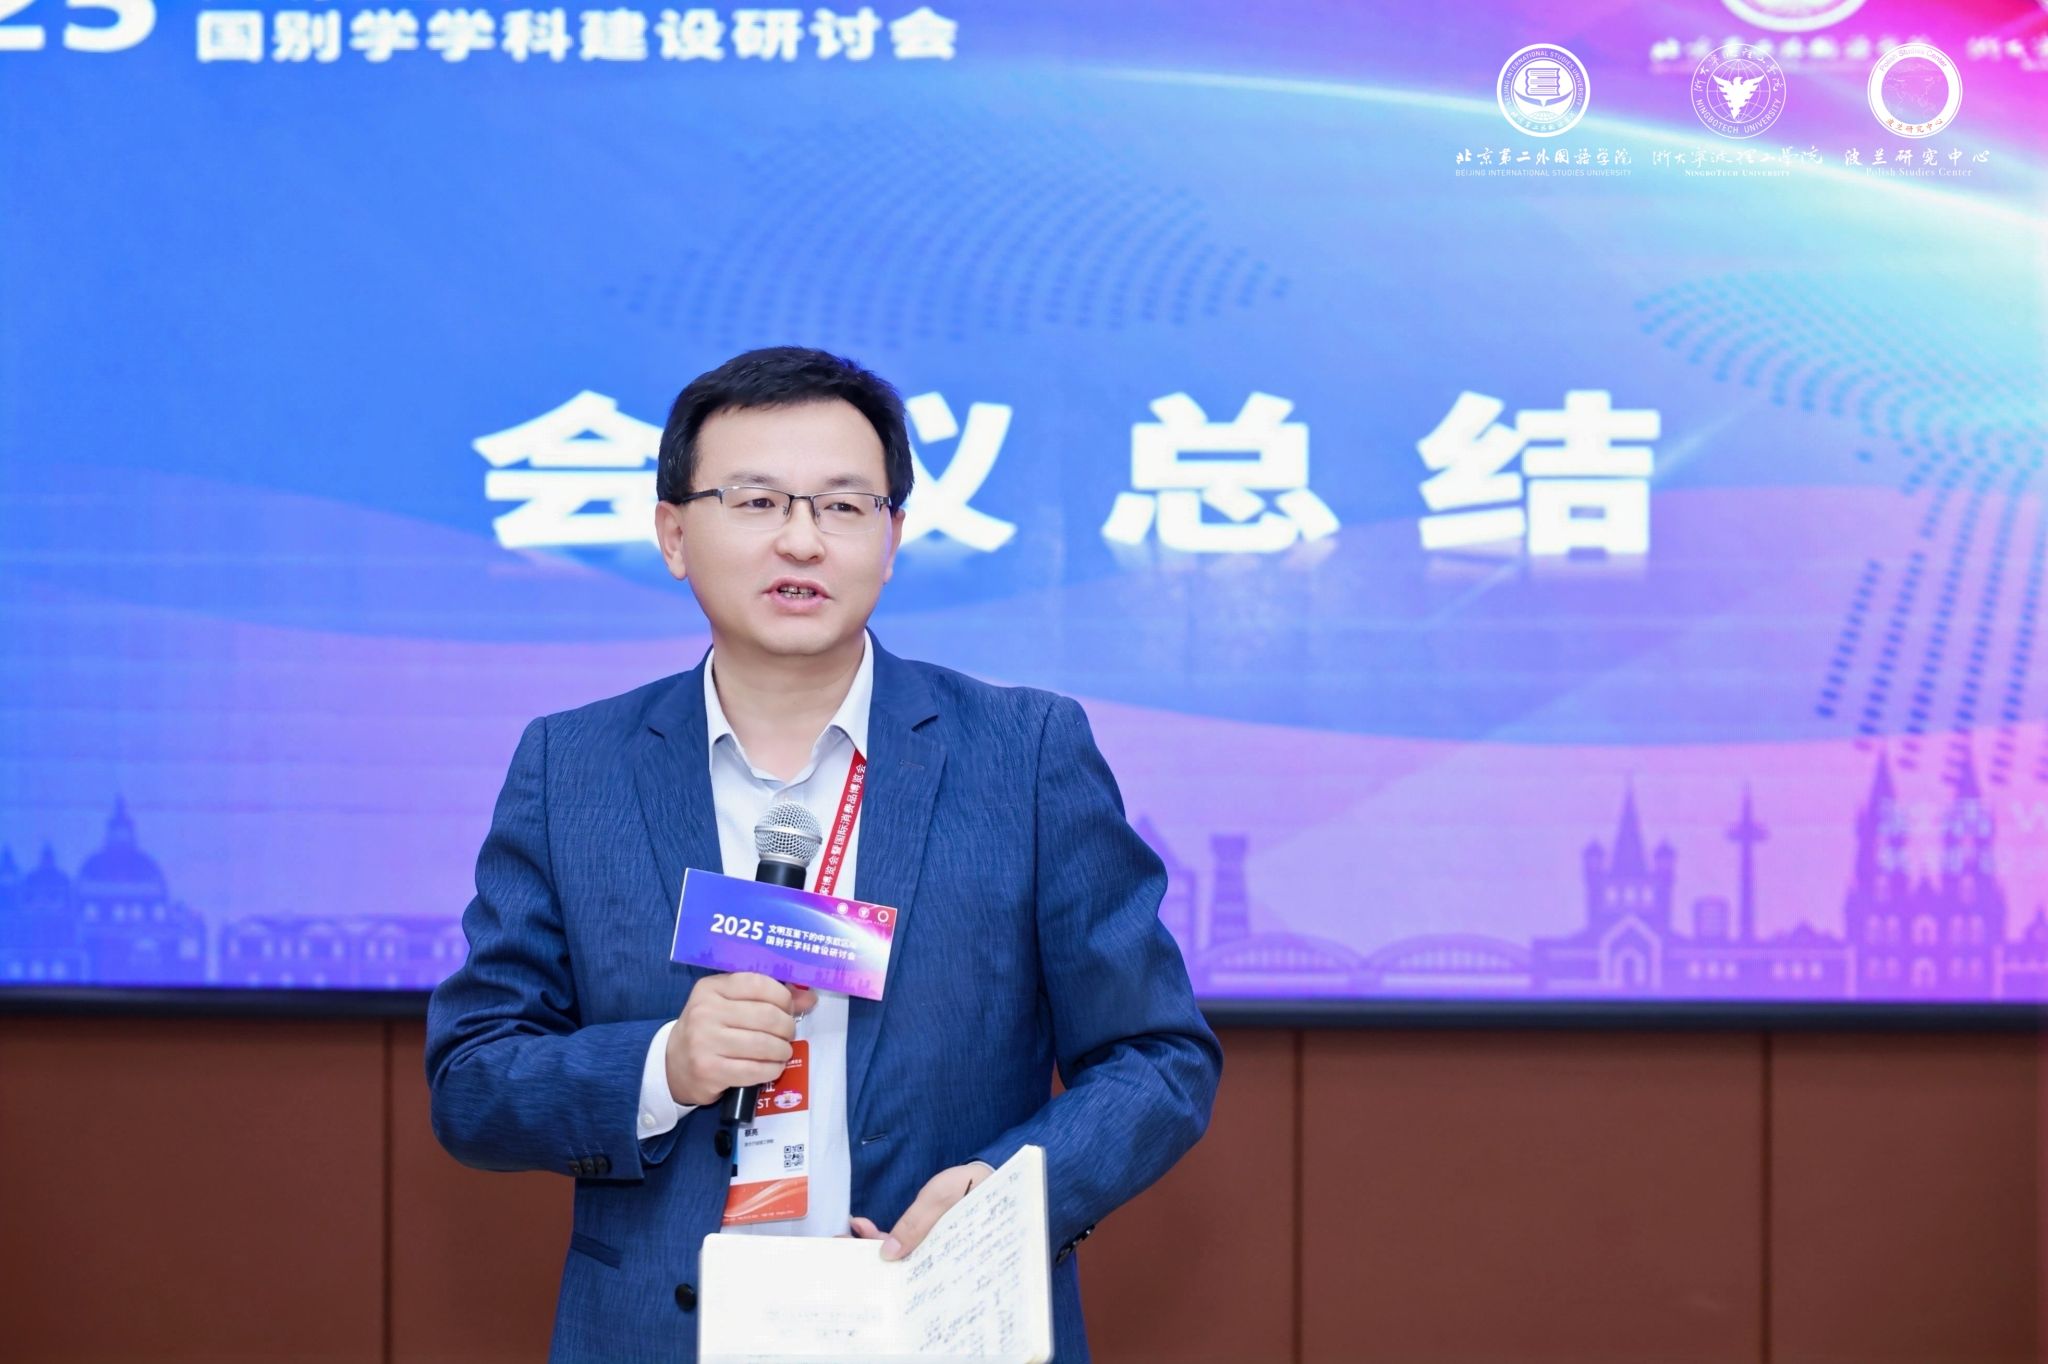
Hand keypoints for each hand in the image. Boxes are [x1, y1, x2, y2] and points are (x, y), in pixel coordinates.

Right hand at [664, 974, 816, 1107]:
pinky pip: (755, 1070)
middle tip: (788, 1034)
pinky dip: (772, 1069)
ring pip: (764, 1044)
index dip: (783, 997)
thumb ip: (767, 996)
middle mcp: (705, 1012)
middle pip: (767, 1016)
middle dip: (787, 1027)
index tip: (788, 1008)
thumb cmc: (709, 1028)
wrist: (673, 1065)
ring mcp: (705, 1042)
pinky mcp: (710, 1071)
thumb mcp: (730, 1004)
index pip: (759, 984)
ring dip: (782, 1050)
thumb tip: (809, 997)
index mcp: (711, 988)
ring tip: (782, 1051)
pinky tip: (772, 1067)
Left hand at [850, 1161, 995, 1260]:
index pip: (907, 1271)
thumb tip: (888, 1253)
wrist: (989, 1175)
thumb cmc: (974, 1186)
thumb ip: (916, 1223)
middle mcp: (936, 1257)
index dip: (880, 1266)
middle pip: (900, 1266)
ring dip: (872, 1244)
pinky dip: (882, 1236)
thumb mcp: (942, 1197)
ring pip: (898, 1255)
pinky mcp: (927, 1237)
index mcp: (944, 1256)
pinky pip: (901, 1243)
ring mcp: (931, 1248)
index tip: (854, 1257)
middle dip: (869, 1257)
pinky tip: (863, 1226)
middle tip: (839, 1247)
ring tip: (848, 1233)